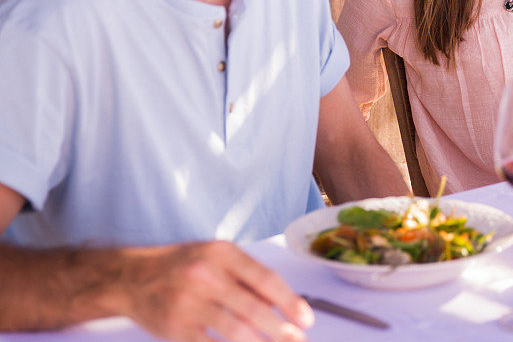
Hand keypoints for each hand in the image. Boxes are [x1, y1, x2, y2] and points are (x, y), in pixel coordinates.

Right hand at [121, 240, 313, 341]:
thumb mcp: (216, 256)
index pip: (265, 278)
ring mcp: (189, 303)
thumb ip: (246, 275)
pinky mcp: (175, 328)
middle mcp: (207, 274)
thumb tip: (282, 303)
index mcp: (223, 253)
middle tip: (298, 341)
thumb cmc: (184, 265)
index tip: (306, 318)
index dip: (289, 301)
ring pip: (235, 331)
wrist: (133, 276)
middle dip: (281, 330)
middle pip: (253, 308)